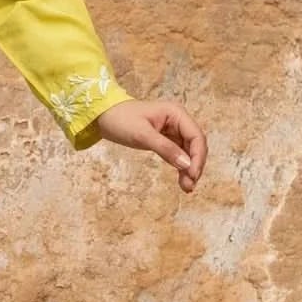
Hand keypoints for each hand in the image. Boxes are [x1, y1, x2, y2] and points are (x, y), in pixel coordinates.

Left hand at [92, 98, 206, 192]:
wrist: (103, 116)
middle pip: (195, 145)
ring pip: (188, 152)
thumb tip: (186, 164)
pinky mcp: (166, 139)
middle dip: (195, 165)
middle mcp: (178, 120)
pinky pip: (178, 154)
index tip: (193, 174)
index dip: (197, 156)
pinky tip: (182, 180)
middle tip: (190, 185)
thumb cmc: (120, 120)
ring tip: (186, 188)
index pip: (196, 136)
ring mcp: (173, 130)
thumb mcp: (142, 135)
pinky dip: (180, 167)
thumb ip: (165, 149)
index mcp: (176, 113)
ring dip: (189, 169)